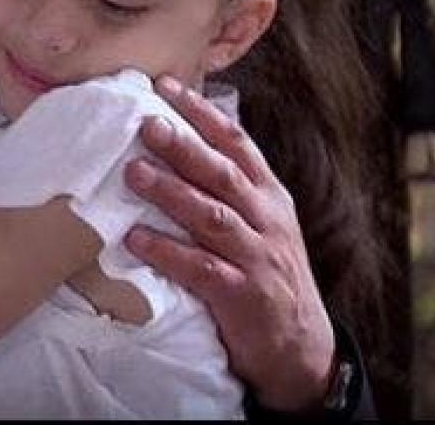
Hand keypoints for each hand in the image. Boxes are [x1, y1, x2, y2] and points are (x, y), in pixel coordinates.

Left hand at [123, 75, 334, 412]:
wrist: (301, 346)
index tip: (166, 86)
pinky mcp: (243, 294)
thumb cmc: (266, 273)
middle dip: (184, 145)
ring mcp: (258, 256)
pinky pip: (202, 267)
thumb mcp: (261, 222)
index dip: (201, 113)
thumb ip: (229, 186)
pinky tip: (136, 239)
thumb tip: (180, 139)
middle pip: (222, 173)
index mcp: (269, 195)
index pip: (236, 142)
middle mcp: (266, 219)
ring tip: (133, 173)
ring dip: (171, 192)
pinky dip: (168, 251)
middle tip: (146, 123)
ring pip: (212, 216)